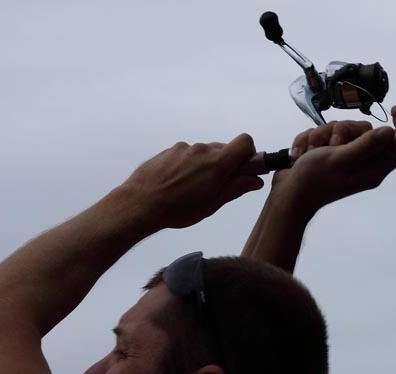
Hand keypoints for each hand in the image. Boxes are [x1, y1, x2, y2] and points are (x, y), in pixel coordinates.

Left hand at [123, 133, 265, 228]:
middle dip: (225, 164)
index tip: (244, 168)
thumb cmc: (178, 208)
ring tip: (192, 188)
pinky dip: (188, 165)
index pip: (245, 142)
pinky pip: (186, 154)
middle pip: (223, 149)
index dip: (248, 153)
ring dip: (204, 166)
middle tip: (216, 186)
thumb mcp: (213, 204)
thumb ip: (236, 188)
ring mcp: (183, 148)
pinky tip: (177, 183)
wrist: (140, 204)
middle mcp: (202, 149)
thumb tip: (255, 180)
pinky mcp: (169, 151)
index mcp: (218, 162)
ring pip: (203, 153)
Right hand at [271, 105, 395, 214]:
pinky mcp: (327, 154)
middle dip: (343, 131)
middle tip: (332, 146)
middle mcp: (362, 163)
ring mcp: (344, 158)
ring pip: (341, 129)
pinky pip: (323, 134)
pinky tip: (301, 154)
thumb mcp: (341, 158)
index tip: (394, 110)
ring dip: (322, 136)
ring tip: (311, 152)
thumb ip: (366, 145)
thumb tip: (390, 132)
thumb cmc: (314, 179)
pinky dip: (310, 140)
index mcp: (373, 169)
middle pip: (365, 130)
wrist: (286, 194)